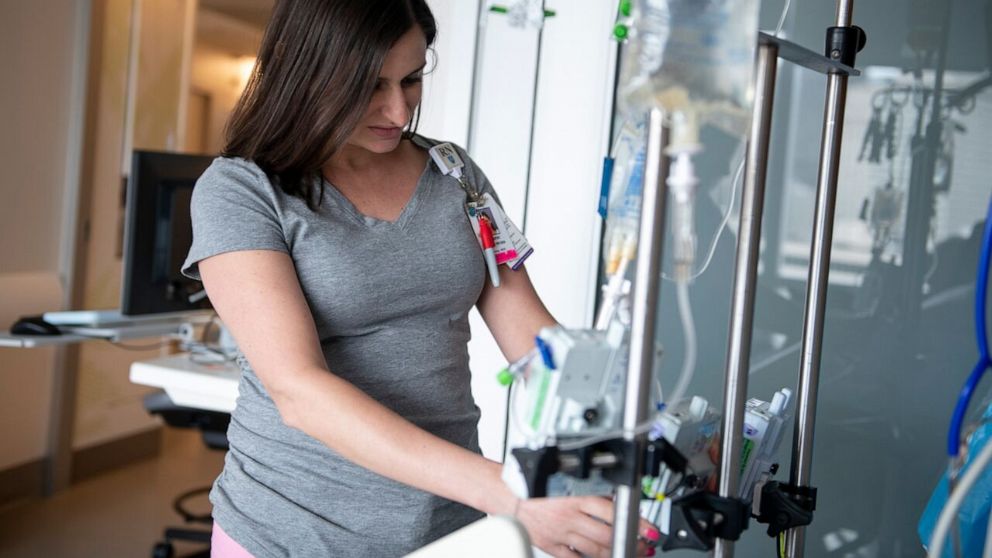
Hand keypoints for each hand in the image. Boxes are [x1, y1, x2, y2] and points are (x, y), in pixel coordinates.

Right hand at [514, 495, 659, 557]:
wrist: (503, 492)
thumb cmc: (531, 482)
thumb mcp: (564, 478)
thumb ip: (588, 490)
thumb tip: (613, 499)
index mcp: (574, 495)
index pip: (613, 511)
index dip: (636, 523)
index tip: (651, 530)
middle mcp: (569, 516)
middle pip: (607, 534)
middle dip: (631, 543)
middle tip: (645, 546)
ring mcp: (560, 533)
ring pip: (595, 550)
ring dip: (616, 553)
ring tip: (630, 553)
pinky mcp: (550, 545)